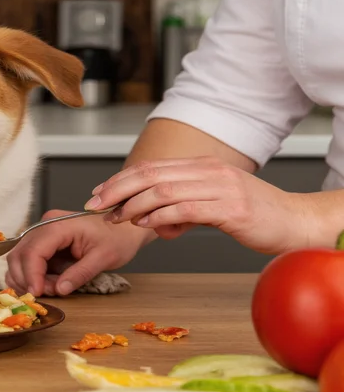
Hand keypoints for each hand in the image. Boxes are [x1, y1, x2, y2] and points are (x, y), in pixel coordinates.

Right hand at [5, 210, 147, 296]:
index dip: (31, 275)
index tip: (37, 294)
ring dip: (28, 278)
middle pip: (19, 254)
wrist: (123, 226)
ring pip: (19, 257)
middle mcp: (45, 224)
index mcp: (59, 225)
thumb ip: (80, 273)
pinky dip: (31, 275)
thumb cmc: (117, 238)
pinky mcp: (43, 240)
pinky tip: (47, 284)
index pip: (33, 251)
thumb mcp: (104, 258)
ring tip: (51, 288)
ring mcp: (42, 231)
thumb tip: (59, 290)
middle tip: (48, 293)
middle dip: (27, 278)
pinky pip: (27, 259)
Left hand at [88, 156, 309, 254]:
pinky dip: (160, 216)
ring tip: (117, 218)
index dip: (120, 179)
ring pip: (163, 190)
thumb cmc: (254, 215)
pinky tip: (146, 225)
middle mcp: (209, 170)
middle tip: (95, 205)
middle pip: (150, 174)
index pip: (151, 167)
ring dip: (133, 205)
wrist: (296, 222)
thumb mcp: (211, 207)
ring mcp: (221, 187)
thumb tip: (151, 223)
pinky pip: (185, 209)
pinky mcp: (231, 208)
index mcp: (202, 166)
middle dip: (117, 189)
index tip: (98, 193)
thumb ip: (181, 211)